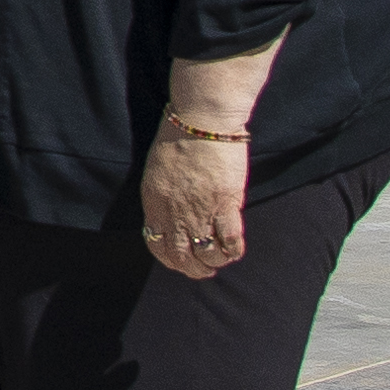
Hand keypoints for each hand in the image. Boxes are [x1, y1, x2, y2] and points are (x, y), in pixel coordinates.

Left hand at [141, 117, 247, 280]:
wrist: (200, 120)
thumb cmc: (178, 139)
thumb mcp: (157, 172)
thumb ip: (162, 198)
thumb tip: (171, 218)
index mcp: (154, 203)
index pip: (157, 246)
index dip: (170, 260)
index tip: (181, 263)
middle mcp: (175, 212)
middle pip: (182, 256)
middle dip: (194, 269)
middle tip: (205, 270)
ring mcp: (200, 209)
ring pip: (207, 253)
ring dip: (215, 262)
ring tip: (220, 259)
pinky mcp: (226, 203)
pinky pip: (230, 239)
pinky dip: (233, 250)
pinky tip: (235, 249)